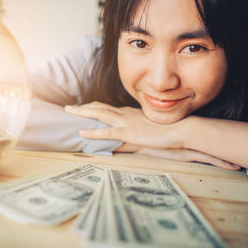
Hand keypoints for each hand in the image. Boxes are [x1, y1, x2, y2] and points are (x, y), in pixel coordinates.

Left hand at [64, 102, 240, 169]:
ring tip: (70, 111)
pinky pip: (107, 133)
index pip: (106, 108)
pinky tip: (82, 133)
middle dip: (82, 107)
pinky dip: (93, 133)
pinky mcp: (128, 133)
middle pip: (98, 107)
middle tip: (69, 108)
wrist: (178, 129)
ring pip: (99, 115)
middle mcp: (124, 114)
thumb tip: (121, 139)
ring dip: (83, 113)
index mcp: (127, 113)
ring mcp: (125, 123)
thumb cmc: (164, 130)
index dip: (92, 107)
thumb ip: (132, 132)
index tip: (81, 108)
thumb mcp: (145, 128)